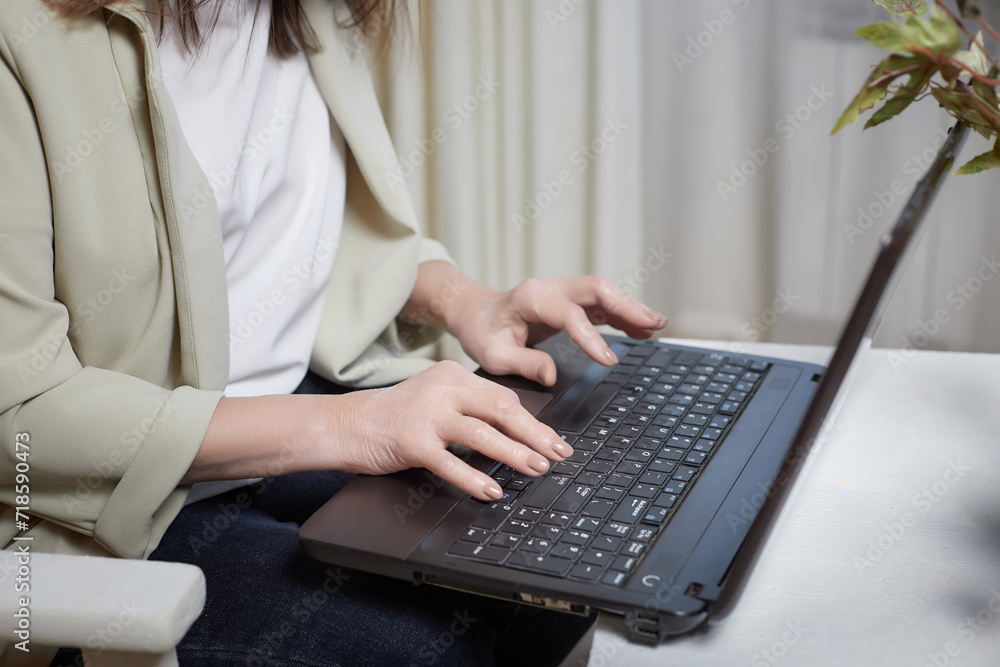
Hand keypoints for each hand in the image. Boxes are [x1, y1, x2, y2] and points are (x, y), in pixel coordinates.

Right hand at [329, 360, 572, 499]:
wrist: (347, 424)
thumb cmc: (394, 416)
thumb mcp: (435, 400)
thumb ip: (469, 409)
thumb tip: (516, 432)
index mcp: (453, 375)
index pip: (503, 398)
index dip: (533, 422)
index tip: (552, 440)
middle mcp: (443, 389)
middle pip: (501, 411)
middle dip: (535, 435)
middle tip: (558, 454)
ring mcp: (427, 414)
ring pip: (482, 434)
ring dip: (514, 454)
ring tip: (536, 469)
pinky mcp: (412, 441)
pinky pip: (450, 462)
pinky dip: (474, 478)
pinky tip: (492, 490)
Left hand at [448, 275, 667, 385]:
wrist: (477, 313)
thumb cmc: (483, 332)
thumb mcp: (492, 355)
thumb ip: (522, 363)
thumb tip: (551, 375)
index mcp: (531, 298)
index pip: (569, 315)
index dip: (591, 337)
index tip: (608, 361)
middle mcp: (551, 288)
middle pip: (596, 289)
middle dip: (627, 306)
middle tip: (653, 325)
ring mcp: (563, 291)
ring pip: (604, 292)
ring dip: (631, 308)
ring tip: (658, 325)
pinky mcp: (571, 300)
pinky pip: (601, 304)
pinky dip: (623, 314)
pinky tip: (642, 328)